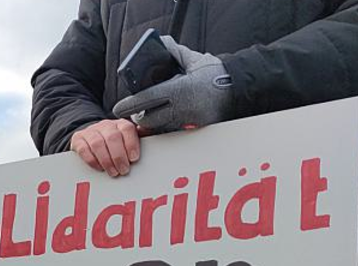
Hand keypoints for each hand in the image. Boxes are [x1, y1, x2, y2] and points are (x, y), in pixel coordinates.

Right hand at [70, 119, 141, 176]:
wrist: (90, 138)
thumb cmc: (114, 143)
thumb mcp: (128, 139)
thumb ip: (139, 137)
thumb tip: (148, 131)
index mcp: (120, 124)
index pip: (127, 129)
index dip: (131, 144)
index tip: (134, 158)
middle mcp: (106, 125)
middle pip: (112, 137)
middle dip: (119, 156)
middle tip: (123, 170)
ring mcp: (91, 131)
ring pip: (97, 143)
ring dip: (106, 160)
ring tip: (113, 172)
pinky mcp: (78, 139)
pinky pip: (84, 149)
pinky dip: (92, 160)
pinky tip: (99, 168)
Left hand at [113, 36, 233, 133]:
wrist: (240, 89)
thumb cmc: (217, 74)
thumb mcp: (194, 59)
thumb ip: (175, 52)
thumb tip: (161, 43)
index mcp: (180, 90)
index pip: (147, 100)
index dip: (129, 105)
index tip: (118, 109)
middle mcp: (183, 109)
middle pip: (150, 120)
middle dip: (140, 118)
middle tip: (135, 114)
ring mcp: (190, 122)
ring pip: (161, 128)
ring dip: (154, 123)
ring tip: (149, 117)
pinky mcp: (195, 129)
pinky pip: (174, 131)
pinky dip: (167, 127)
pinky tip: (166, 121)